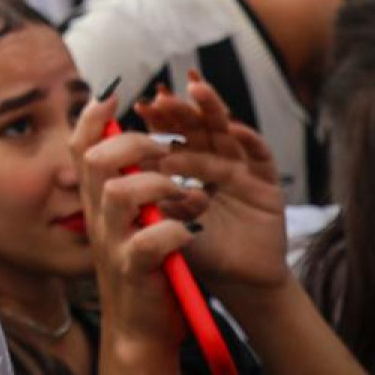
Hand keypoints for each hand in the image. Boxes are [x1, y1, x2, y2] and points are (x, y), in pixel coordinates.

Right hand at [72, 94, 197, 351]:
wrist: (140, 335)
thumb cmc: (144, 274)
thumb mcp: (129, 225)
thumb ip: (129, 189)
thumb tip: (137, 150)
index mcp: (99, 204)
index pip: (82, 150)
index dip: (92, 118)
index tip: (112, 94)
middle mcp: (99, 220)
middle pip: (96, 162)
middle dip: (130, 144)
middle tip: (162, 146)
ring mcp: (113, 245)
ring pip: (118, 195)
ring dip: (155, 184)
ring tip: (184, 190)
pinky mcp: (135, 273)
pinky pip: (147, 243)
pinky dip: (172, 231)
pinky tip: (190, 231)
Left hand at [138, 73, 290, 306]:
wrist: (235, 286)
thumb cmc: (192, 253)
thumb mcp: (160, 221)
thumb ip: (142, 193)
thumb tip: (107, 162)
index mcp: (187, 167)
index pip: (171, 134)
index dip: (157, 119)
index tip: (139, 105)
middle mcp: (214, 163)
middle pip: (197, 127)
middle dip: (179, 110)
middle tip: (162, 97)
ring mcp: (241, 171)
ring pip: (225, 132)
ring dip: (211, 110)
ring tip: (196, 89)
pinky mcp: (267, 185)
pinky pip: (260, 156)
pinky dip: (249, 140)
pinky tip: (235, 128)